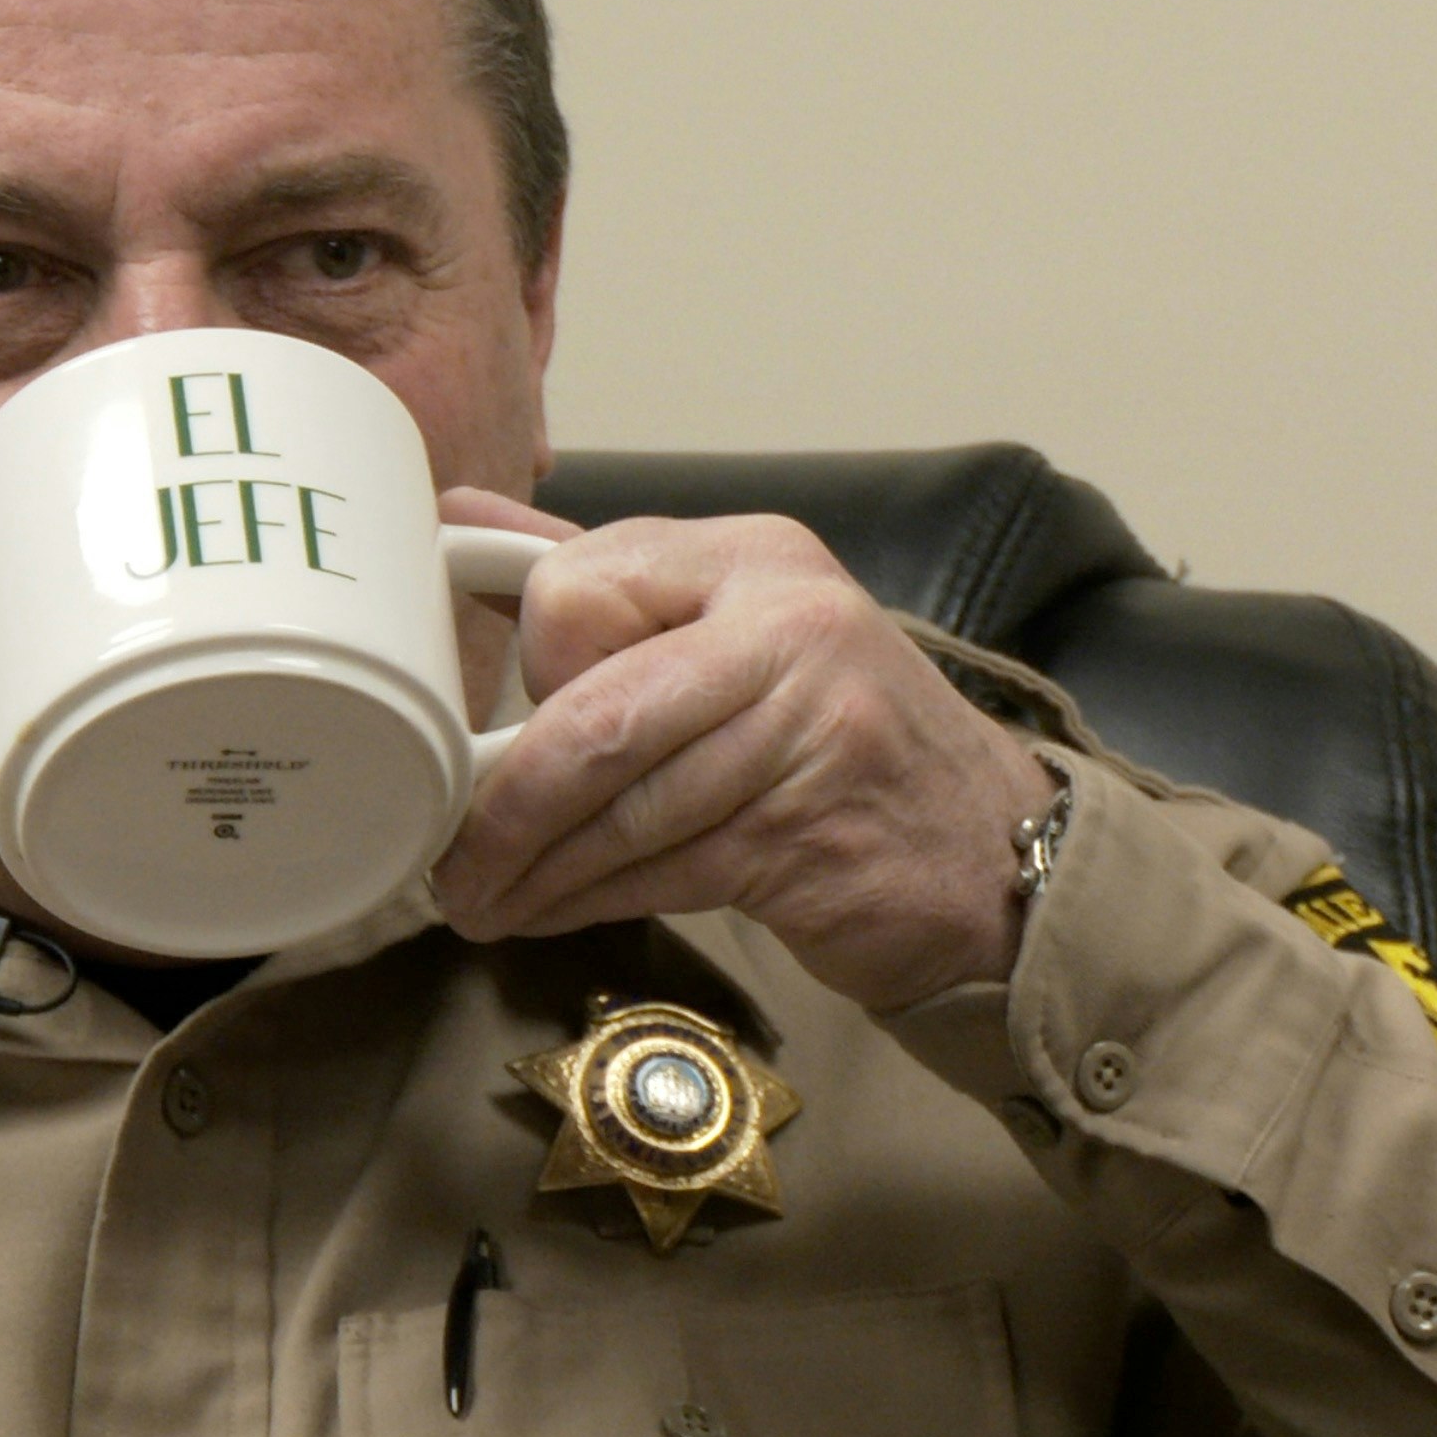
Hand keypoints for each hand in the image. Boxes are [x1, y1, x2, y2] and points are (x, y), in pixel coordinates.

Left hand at [429, 488, 1060, 1012]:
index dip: (531, 670)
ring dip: (535, 869)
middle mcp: (788, 620)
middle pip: (592, 710)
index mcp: (749, 555)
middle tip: (449, 859)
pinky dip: (588, 900)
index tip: (513, 724)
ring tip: (482, 901)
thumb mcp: (727, 634)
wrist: (988, 854)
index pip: (577, 587)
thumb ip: (598, 581)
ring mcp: (813, 724)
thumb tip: (454, 523)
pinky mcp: (814, 829)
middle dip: (502, 800)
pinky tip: (548, 913)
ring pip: (621, 804)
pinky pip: (664, 867)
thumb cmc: (831, 742)